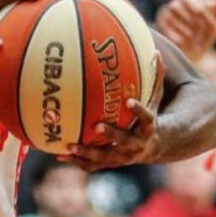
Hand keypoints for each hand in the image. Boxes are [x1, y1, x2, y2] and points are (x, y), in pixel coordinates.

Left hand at [62, 54, 164, 170]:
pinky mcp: (111, 163)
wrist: (153, 147)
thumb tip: (155, 51)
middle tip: (97, 127)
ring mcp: (123, 157)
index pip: (146, 118)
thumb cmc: (150, 116)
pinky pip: (93, 165)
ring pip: (105, 158)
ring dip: (87, 153)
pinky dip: (77, 161)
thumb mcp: (155, 100)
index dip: (138, 110)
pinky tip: (60, 154)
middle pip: (124, 142)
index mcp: (148, 128)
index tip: (129, 101)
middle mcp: (136, 145)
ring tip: (69, 145)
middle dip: (112, 136)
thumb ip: (155, 79)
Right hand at [156, 0, 215, 59]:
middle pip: (193, 22)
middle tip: (206, 42)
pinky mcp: (161, 29)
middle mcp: (175, 4)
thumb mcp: (213, 14)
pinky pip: (176, 38)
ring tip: (197, 44)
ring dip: (194, 40)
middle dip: (203, 33)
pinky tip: (188, 45)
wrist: (183, 36)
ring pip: (186, 32)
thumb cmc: (201, 22)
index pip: (201, 11)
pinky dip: (184, 43)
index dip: (211, 23)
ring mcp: (166, 16)